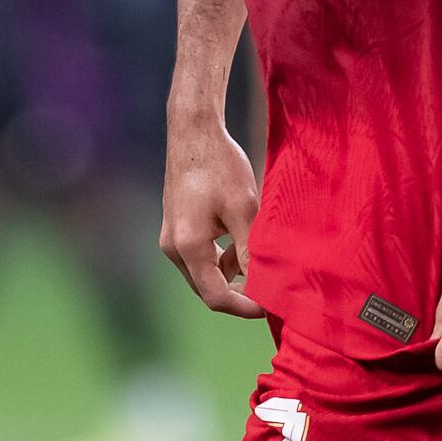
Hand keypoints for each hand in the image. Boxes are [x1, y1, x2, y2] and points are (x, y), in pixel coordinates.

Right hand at [160, 120, 263, 318]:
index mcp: (188, 247)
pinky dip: (221, 257)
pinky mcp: (175, 228)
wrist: (194, 133)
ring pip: (204, 273)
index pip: (216, 296)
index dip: (244, 307)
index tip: (270, 306)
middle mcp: (173, 248)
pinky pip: (199, 256)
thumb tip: (264, 286)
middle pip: (207, 289)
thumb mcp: (244, 211)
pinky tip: (240, 239)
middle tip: (269, 289)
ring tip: (259, 258)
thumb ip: (251, 252)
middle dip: (239, 293)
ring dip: (231, 273)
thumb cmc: (220, 167)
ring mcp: (171, 238)